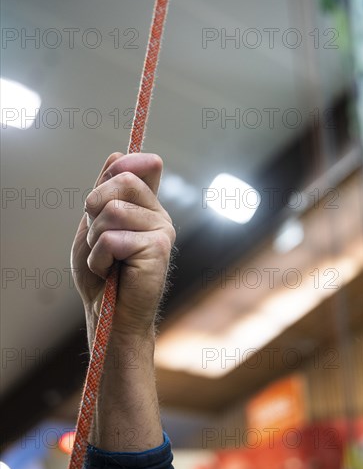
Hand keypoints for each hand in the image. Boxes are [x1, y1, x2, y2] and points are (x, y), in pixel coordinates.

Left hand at [71, 152, 175, 341]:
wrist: (109, 314)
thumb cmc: (101, 274)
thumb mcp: (95, 225)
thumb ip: (106, 192)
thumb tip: (118, 154)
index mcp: (145, 207)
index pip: (140, 166)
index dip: (120, 167)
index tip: (108, 180)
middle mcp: (158, 214)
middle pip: (121, 181)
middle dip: (94, 209)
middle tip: (98, 238)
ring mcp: (162, 230)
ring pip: (112, 210)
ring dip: (94, 239)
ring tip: (105, 258)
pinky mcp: (160, 248)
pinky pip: (113, 238)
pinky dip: (99, 258)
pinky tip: (111, 271)